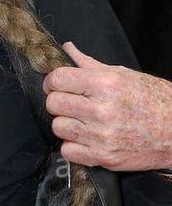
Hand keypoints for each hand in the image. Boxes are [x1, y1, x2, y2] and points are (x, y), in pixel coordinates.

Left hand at [42, 41, 171, 170]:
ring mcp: (101, 135)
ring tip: (82, 121)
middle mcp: (101, 109)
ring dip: (67, 124)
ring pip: (58, 127)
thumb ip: (90, 64)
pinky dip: (73, 146)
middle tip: (72, 104)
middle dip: (59, 102)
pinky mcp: (104, 156)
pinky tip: (87, 139)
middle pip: (53, 104)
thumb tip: (68, 49)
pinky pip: (68, 151)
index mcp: (105, 83)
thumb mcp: (123, 75)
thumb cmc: (153, 100)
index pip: (58, 79)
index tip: (56, 86)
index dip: (52, 82)